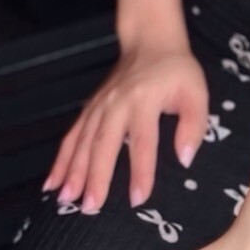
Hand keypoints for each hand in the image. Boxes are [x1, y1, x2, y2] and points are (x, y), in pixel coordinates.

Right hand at [43, 41, 208, 210]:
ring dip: (73, 171)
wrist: (150, 42)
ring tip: (67, 200)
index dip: (141, 171)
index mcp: (145, 99)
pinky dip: (60, 159)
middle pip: (104, 143)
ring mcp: (100, 105)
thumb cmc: (177, 72)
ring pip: (83, 141)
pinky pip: (72, 135)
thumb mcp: (197, 93)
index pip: (143, 140)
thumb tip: (185, 159)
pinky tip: (52, 183)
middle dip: (96, 176)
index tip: (137, 199)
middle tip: (91, 207)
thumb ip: (194, 126)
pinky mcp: (90, 108)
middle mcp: (117, 102)